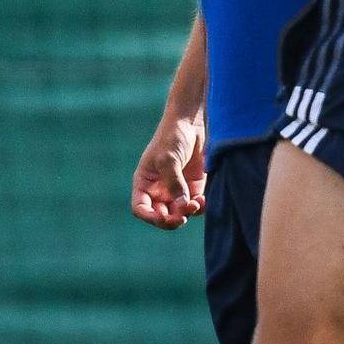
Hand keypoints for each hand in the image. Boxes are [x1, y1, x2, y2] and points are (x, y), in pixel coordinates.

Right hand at [131, 113, 206, 230]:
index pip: (141, 208)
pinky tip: (202, 200)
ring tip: (195, 204)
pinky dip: (199, 208)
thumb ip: (174, 183)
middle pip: (161, 216)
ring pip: (179, 214)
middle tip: (181, 217)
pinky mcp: (193, 188)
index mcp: (145, 183)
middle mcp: (159, 189)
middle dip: (171, 220)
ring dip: (186, 214)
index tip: (163, 217)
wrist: (192, 123)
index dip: (150, 217)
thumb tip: (182, 206)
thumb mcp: (169, 159)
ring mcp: (176, 189)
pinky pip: (194, 206)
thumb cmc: (172, 137)